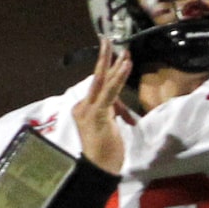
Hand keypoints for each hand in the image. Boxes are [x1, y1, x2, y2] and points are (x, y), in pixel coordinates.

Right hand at [70, 40, 131, 174]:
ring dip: (114, 64)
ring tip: (123, 50)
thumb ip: (113, 113)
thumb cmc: (106, 151)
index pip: (98, 86)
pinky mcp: (98, 114)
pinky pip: (110, 92)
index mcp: (84, 108)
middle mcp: (83, 106)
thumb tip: (120, 105)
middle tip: (108, 39)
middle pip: (96, 77)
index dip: (110, 72)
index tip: (117, 56)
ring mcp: (89, 110)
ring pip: (102, 81)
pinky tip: (126, 65)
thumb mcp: (110, 127)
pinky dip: (118, 77)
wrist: (99, 169)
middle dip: (104, 57)